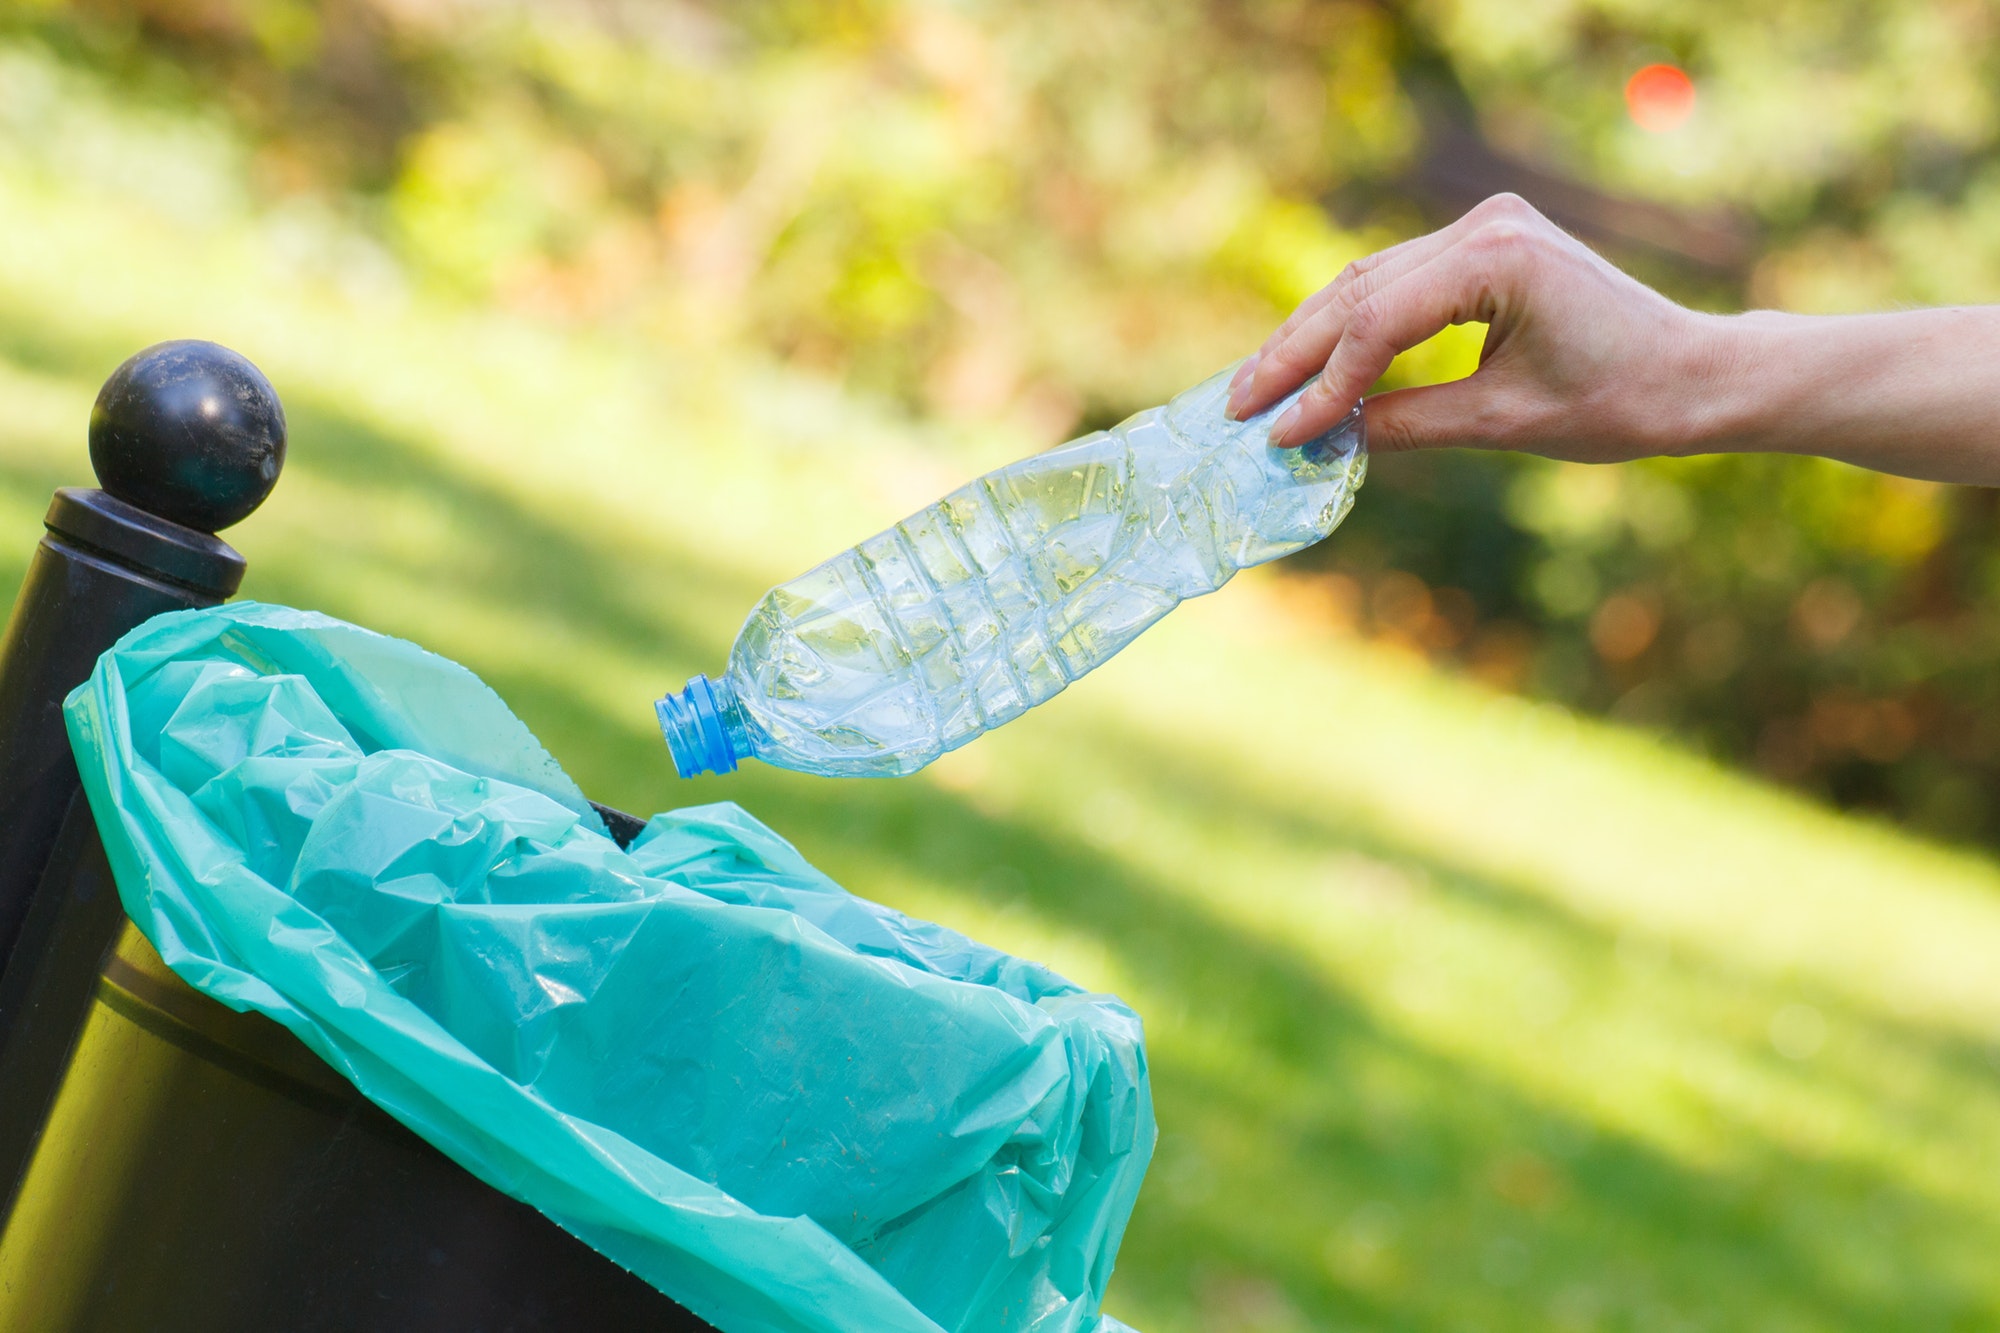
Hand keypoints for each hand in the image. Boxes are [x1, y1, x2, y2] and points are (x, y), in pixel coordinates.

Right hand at [1224, 194, 1720, 460]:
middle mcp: (1485, 225)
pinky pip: (1397, 284)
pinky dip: (1351, 328)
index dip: (1322, 384)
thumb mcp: (1502, 422)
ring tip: (1257, 389)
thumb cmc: (1617, 402)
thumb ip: (1406, 424)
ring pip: (1367, 283)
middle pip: (1359, 290)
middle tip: (1238, 406)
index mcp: (1498, 257)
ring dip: (1310, 338)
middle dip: (1294, 353)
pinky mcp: (1483, 243)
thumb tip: (1322, 440)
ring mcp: (1482, 226)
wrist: (1691, 374)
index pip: (1379, 322)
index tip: (1280, 434)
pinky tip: (1310, 365)